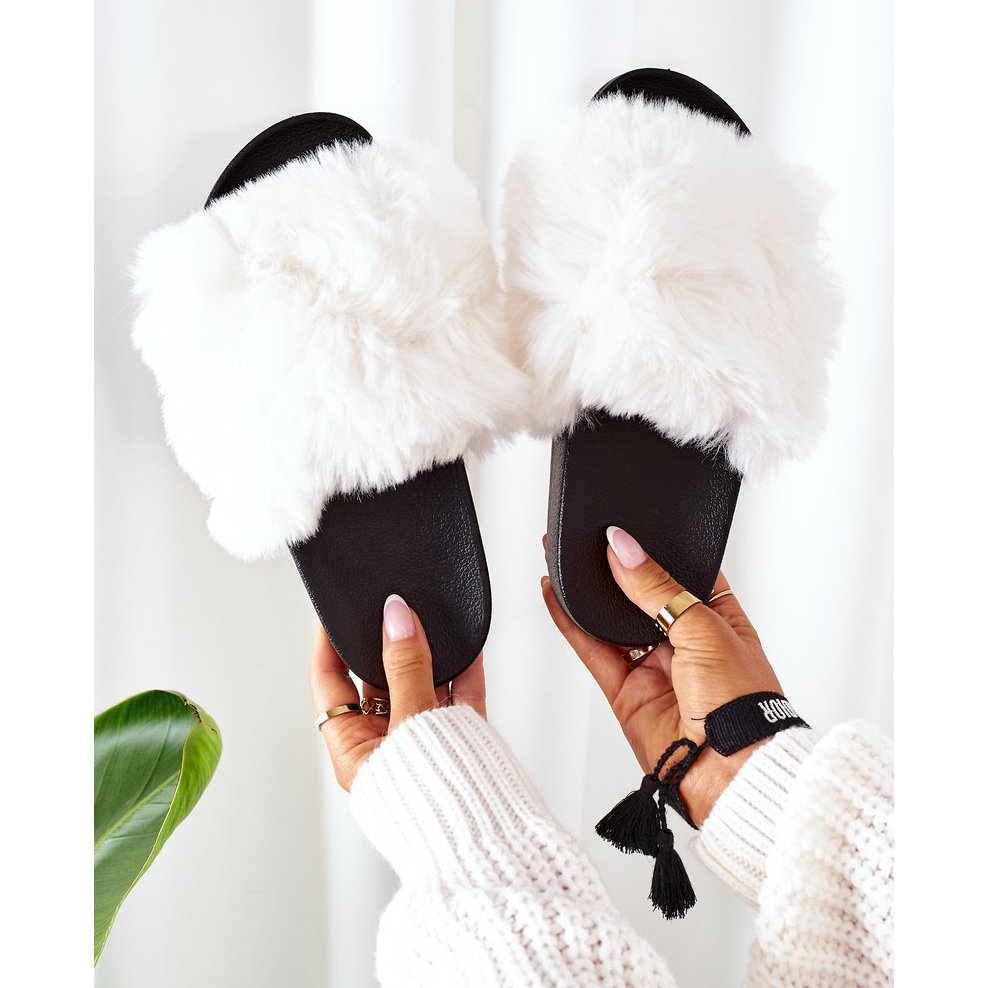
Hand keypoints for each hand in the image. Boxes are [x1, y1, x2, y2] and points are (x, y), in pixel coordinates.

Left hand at [309, 594, 485, 790]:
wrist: (493, 848)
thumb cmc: (437, 808)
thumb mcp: (412, 725)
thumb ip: (406, 668)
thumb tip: (396, 619)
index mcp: (355, 749)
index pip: (330, 684)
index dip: (329, 645)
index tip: (335, 612)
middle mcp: (386, 744)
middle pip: (379, 679)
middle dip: (388, 642)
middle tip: (394, 606)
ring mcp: (425, 741)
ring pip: (422, 683)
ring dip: (429, 652)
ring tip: (430, 616)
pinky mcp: (462, 740)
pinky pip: (459, 694)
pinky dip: (463, 668)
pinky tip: (466, 643)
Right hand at [541, 527, 782, 824]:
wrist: (731, 770)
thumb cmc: (743, 705)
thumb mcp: (705, 628)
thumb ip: (658, 587)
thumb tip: (625, 549)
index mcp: (719, 620)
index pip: (682, 574)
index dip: (656, 551)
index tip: (628, 528)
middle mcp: (685, 642)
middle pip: (641, 596)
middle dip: (616, 570)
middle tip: (589, 539)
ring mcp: (653, 667)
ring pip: (611, 622)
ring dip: (588, 594)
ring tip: (565, 558)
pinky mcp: (625, 692)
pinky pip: (592, 650)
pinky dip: (570, 624)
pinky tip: (555, 596)